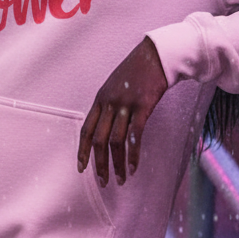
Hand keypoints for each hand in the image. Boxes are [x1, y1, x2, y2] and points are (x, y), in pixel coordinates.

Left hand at [78, 37, 166, 186]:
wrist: (157, 55)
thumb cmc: (137, 71)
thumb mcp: (115, 85)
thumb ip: (109, 103)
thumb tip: (106, 124)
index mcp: (100, 99)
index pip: (86, 130)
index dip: (83, 151)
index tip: (82, 169)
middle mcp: (109, 103)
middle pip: (99, 140)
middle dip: (99, 164)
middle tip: (104, 182)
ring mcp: (125, 104)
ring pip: (116, 141)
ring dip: (118, 164)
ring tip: (122, 179)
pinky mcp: (142, 106)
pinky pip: (135, 136)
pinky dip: (133, 154)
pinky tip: (134, 166)